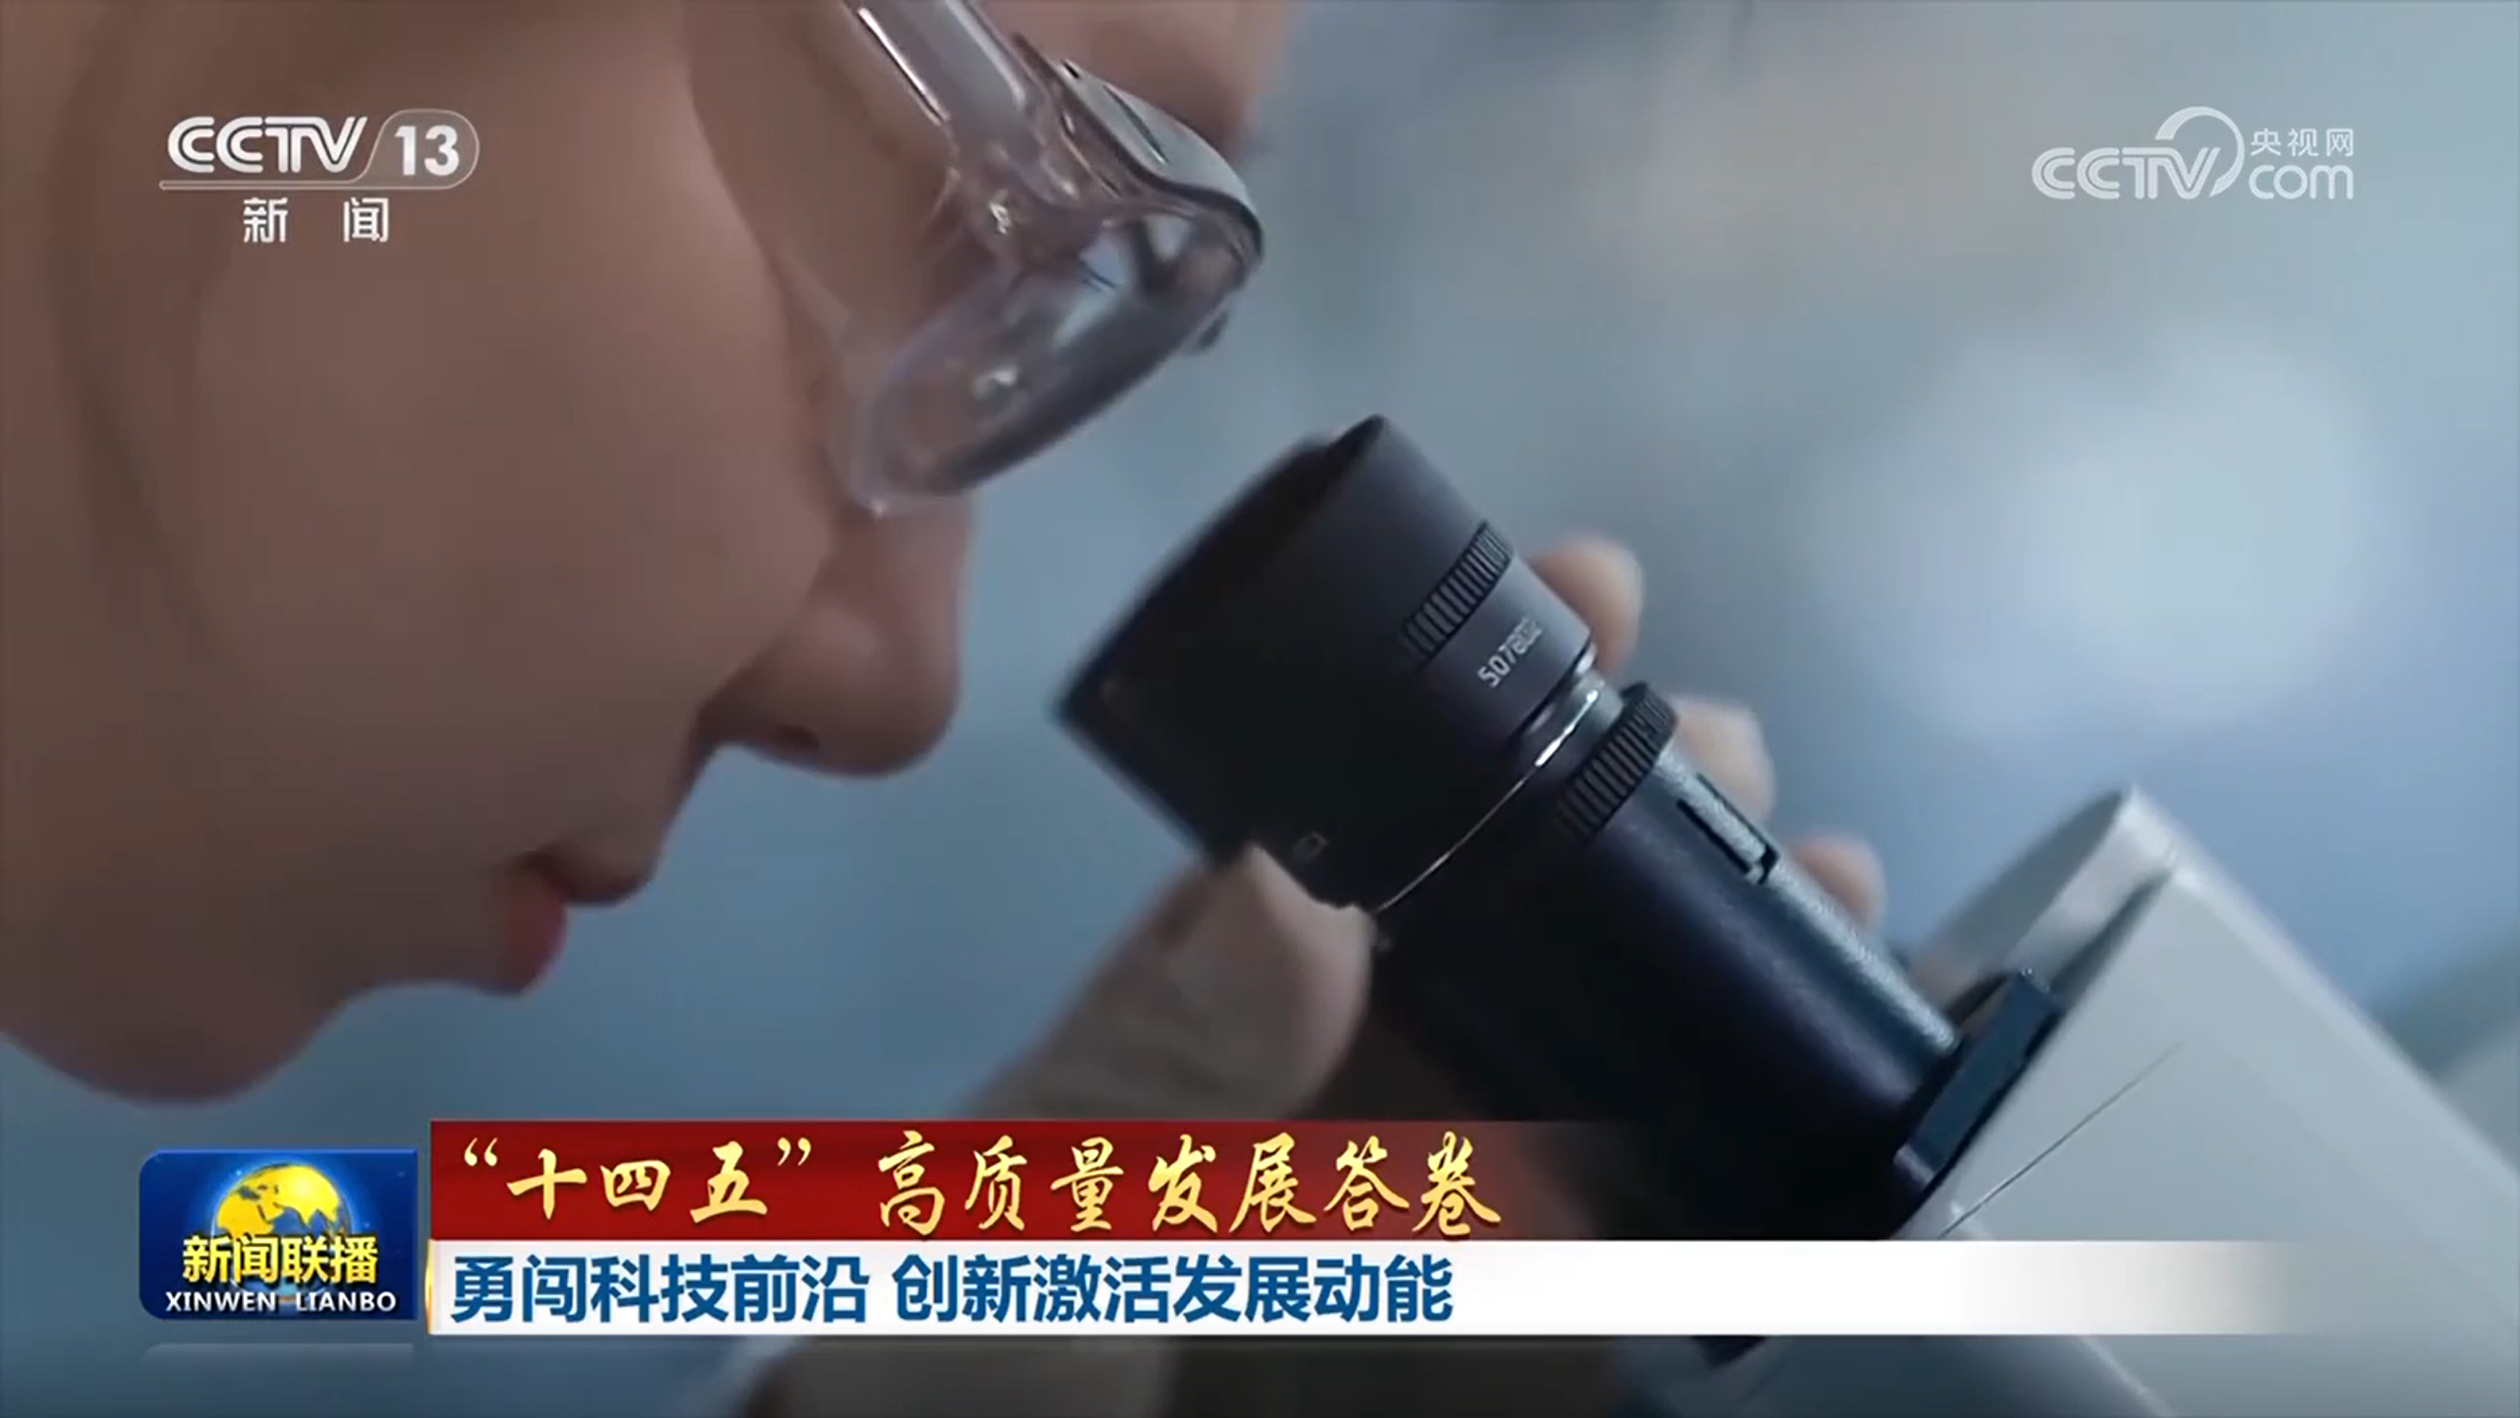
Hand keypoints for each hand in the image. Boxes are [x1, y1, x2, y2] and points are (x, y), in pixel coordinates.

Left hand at [757, 537, 1886, 1416]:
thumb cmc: (972, 1339)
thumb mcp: (1038, 1195)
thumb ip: (1159, 1064)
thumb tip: (1291, 887)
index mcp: (1225, 987)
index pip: (1373, 805)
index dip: (1485, 689)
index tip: (1592, 595)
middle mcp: (1345, 1062)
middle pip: (1521, 899)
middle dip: (1639, 794)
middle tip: (1727, 740)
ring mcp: (1438, 1187)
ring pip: (1605, 1036)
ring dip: (1726, 944)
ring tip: (1825, 877)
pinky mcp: (1512, 1318)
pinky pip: (1639, 1225)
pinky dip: (1745, 1153)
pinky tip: (1835, 1077)